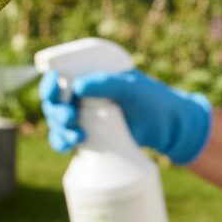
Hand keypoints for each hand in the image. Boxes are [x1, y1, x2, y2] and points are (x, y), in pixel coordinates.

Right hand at [39, 68, 212, 164]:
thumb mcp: (131, 86)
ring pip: (57, 122)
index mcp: (88, 79)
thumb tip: (77, 86)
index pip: (59, 77)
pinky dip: (62, 143)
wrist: (170, 128)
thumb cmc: (151, 99)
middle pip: (53, 102)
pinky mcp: (88, 138)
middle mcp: (81, 97)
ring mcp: (83, 118)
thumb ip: (106, 83)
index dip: (50, 81)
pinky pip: (65, 140)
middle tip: (70, 115)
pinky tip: (73, 144)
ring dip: (59, 129)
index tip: (55, 82)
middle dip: (55, 110)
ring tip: (76, 136)